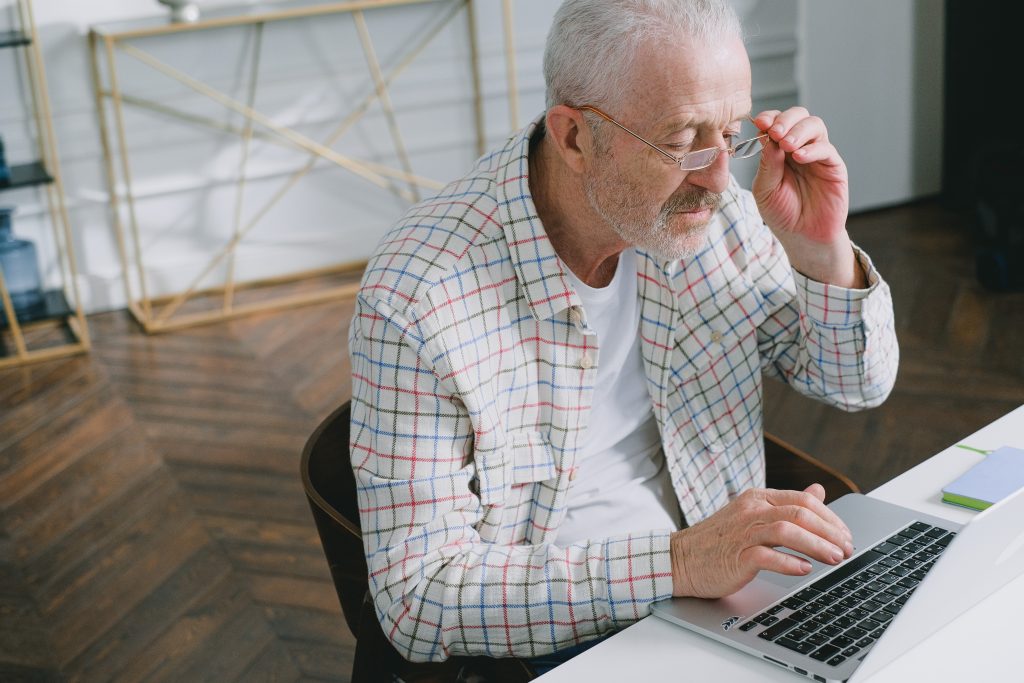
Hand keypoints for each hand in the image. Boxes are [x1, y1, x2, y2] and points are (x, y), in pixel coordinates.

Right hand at [669, 484, 853, 597]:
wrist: (679, 559)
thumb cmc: (718, 541)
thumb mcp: (753, 514)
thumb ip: (786, 504)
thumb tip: (818, 491)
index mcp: (757, 498)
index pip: (803, 500)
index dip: (830, 518)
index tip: (845, 535)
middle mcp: (751, 510)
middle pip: (800, 514)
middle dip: (830, 532)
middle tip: (847, 549)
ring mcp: (743, 532)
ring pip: (787, 531)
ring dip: (816, 546)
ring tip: (834, 559)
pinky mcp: (736, 556)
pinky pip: (766, 556)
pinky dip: (789, 562)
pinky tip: (804, 569)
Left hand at [751, 107, 848, 242]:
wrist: (802, 236)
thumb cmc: (781, 213)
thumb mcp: (765, 190)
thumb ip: (767, 165)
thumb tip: (769, 138)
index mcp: (778, 150)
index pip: (776, 123)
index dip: (769, 118)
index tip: (759, 123)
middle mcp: (799, 147)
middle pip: (798, 116)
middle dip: (785, 119)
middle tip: (775, 132)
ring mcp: (817, 155)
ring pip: (814, 126)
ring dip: (798, 131)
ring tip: (786, 144)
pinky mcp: (833, 166)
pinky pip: (825, 148)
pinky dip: (812, 149)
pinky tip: (799, 157)